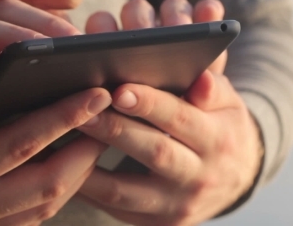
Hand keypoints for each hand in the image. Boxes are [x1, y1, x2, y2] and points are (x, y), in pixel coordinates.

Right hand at [0, 80, 110, 224]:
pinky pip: (31, 212)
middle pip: (49, 182)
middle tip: (114, 115)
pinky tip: (66, 164)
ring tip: (100, 135)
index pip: (22, 145)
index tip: (97, 92)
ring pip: (47, 203)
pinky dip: (58, 186)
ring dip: (79, 170)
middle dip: (87, 147)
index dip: (63, 117)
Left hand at [78, 0, 263, 224]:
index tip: (118, 90)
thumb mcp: (229, 104)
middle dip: (113, 130)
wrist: (234, 181)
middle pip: (152, 152)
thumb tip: (202, 81)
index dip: (150, 104)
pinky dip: (87, 188)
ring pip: (125, 189)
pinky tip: (63, 167)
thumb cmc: (222, 129)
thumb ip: (214, 89)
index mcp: (217, 140)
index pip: (181, 119)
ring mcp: (174, 205)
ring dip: (88, 165)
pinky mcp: (154, 222)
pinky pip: (114, 207)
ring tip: (58, 140)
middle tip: (80, 111)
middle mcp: (198, 177)